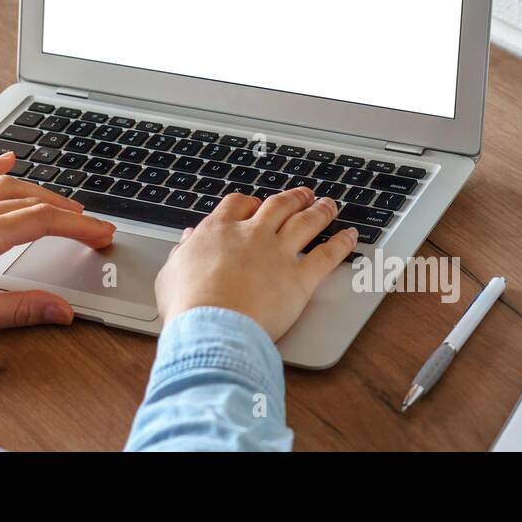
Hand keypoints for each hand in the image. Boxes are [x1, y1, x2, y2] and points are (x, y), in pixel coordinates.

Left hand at [0, 152, 114, 342]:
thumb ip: (20, 310)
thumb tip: (61, 310)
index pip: (41, 222)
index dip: (78, 226)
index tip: (101, 234)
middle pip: (29, 201)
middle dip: (67, 211)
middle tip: (94, 226)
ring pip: (4, 188)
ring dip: (39, 192)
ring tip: (65, 205)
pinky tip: (6, 160)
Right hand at [154, 188, 357, 340]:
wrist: (212, 327)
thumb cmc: (188, 306)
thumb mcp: (171, 274)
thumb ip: (183, 252)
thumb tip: (189, 239)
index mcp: (219, 231)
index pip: (238, 204)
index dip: (250, 203)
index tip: (256, 205)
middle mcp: (252, 235)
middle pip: (278, 206)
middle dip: (293, 198)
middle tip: (303, 195)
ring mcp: (278, 253)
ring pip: (306, 222)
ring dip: (320, 210)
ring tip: (329, 204)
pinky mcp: (300, 278)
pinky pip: (327, 255)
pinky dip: (342, 243)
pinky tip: (350, 236)